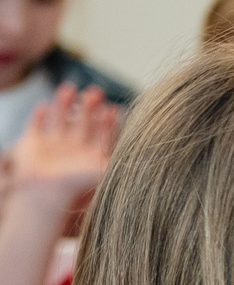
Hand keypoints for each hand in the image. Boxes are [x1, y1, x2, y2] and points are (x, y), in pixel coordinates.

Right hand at [7, 85, 115, 214]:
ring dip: (64, 104)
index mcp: (90, 156)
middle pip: (83, 123)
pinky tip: (44, 106)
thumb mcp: (101, 172)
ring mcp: (53, 145)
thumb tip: (148, 160)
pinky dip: (40, 115)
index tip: (113, 110)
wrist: (44, 196)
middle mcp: (73, 149)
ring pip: (60, 119)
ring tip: (68, 89)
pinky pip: (37, 125)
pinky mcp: (33, 143)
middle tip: (95, 92)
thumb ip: (118, 163)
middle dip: (89, 107)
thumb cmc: (75, 186)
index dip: (107, 122)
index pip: (101, 135)